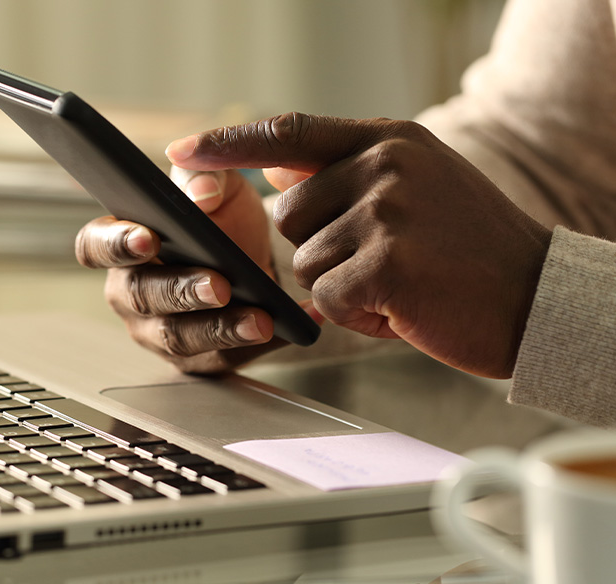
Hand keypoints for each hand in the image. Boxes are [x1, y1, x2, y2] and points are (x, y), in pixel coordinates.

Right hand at [74, 168, 314, 373]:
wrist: (257, 257)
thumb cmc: (222, 219)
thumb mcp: (218, 185)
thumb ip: (206, 174)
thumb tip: (201, 192)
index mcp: (121, 242)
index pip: (94, 245)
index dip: (115, 244)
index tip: (148, 237)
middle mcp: (130, 292)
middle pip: (141, 296)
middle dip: (181, 291)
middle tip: (219, 284)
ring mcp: (158, 332)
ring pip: (178, 337)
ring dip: (219, 328)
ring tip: (260, 318)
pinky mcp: (197, 360)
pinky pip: (221, 358)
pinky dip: (257, 345)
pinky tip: (286, 328)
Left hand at [167, 113, 551, 377]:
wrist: (537, 296)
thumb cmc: (469, 248)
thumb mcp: (417, 186)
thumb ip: (346, 174)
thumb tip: (276, 171)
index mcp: (387, 139)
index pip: (289, 131)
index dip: (229, 143)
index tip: (183, 152)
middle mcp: (384, 164)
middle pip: (287, 216)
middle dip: (320, 250)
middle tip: (382, 260)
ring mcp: (387, 210)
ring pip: (304, 262)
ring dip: (342, 285)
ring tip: (400, 282)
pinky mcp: (387, 262)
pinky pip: (328, 299)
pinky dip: (357, 315)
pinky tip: (403, 306)